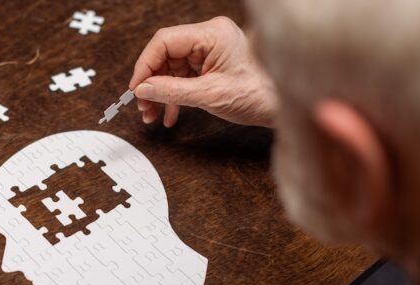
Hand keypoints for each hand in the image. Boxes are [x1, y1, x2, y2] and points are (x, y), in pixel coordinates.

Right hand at [129, 16, 278, 127]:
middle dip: (152, 83)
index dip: (145, 65)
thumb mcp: (210, 95)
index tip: (136, 89)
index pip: (165, 42)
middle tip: (143, 106)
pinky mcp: (212, 65)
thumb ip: (172, 91)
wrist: (283, 106)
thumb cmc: (259, 95)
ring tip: (152, 114)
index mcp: (212, 34)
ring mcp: (211, 51)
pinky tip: (169, 114)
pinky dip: (174, 96)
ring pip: (172, 68)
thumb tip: (143, 90)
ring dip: (160, 93)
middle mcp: (210, 37)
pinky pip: (184, 77)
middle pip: (166, 55)